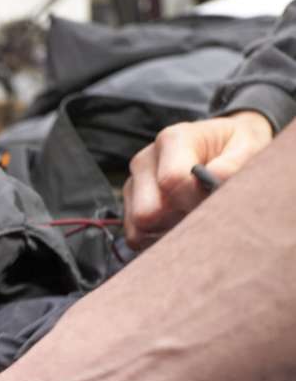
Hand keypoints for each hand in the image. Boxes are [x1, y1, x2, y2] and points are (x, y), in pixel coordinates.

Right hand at [124, 110, 274, 249]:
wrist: (226, 147)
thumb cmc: (238, 147)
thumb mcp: (249, 144)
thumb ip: (236, 162)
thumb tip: (216, 178)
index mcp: (173, 139)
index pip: (171, 180)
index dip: (196, 200)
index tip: (218, 202)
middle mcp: (146, 160)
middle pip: (147, 210)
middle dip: (179, 220)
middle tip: (207, 216)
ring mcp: (134, 184)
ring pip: (138, 226)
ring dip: (169, 232)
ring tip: (196, 220)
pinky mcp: (131, 205)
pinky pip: (135, 236)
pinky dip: (157, 240)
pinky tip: (181, 229)